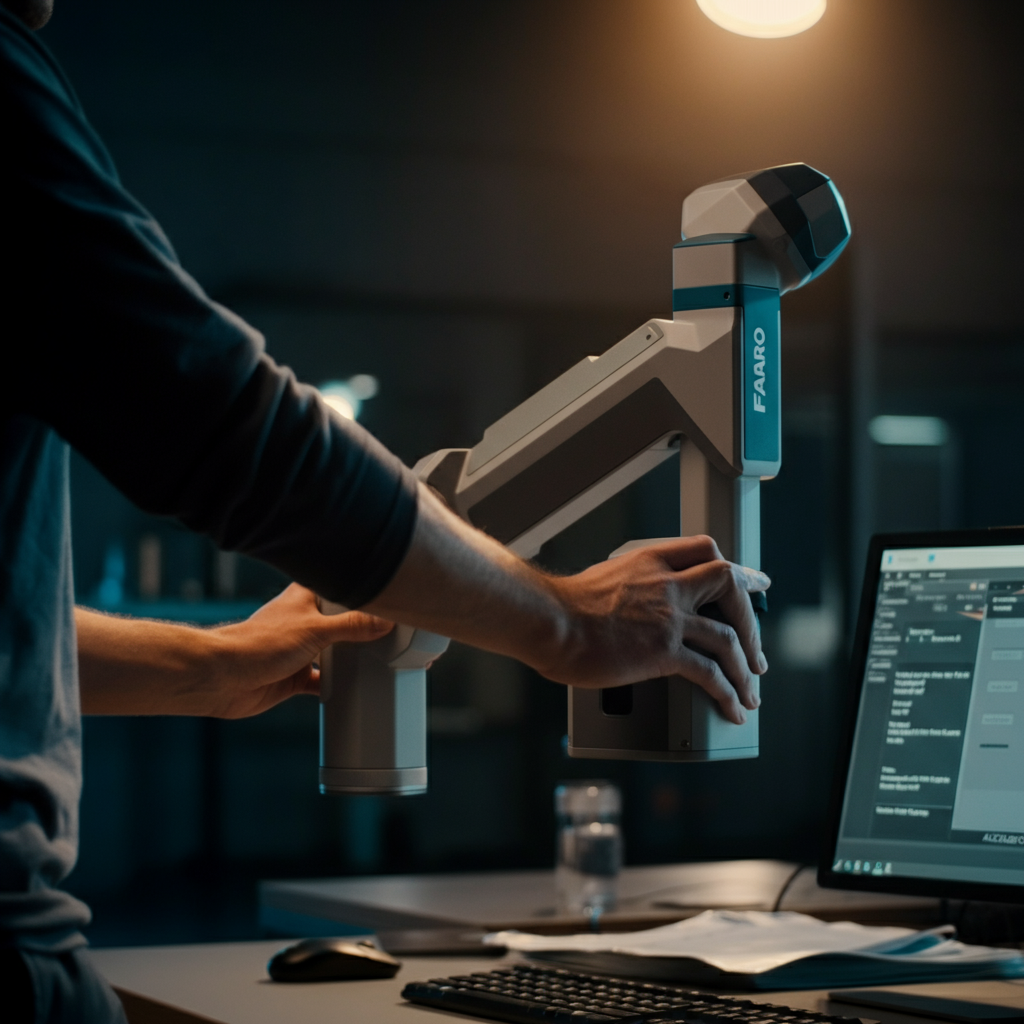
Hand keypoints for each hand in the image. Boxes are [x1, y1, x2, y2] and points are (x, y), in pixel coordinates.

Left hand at [206, 584, 393, 717]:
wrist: (223, 679)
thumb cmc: (258, 643)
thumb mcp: (315, 630)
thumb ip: (352, 625)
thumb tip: (386, 620)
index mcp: (307, 596)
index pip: (344, 585)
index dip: (366, 589)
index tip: (394, 594)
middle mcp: (305, 619)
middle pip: (345, 620)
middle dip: (367, 626)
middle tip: (398, 631)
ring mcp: (301, 648)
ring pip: (336, 650)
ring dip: (354, 657)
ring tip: (385, 659)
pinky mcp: (296, 675)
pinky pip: (324, 680)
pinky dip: (338, 684)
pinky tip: (356, 688)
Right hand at [366, 487, 767, 724]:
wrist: (547, 621)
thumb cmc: (560, 607)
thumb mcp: (603, 579)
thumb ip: (629, 588)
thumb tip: (630, 608)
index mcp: (650, 560)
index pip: (706, 550)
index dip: (734, 569)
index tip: (750, 580)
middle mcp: (666, 583)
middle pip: (729, 584)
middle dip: (749, 618)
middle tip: (755, 646)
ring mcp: (668, 616)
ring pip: (728, 635)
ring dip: (745, 665)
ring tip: (749, 687)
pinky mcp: (663, 650)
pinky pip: (710, 671)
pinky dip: (728, 691)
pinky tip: (732, 706)